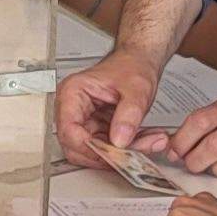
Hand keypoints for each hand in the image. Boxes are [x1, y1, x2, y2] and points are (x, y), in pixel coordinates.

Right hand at [55, 49, 161, 168]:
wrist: (139, 61)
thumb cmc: (131, 66)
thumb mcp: (136, 88)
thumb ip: (129, 114)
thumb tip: (120, 140)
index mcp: (73, 93)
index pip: (69, 131)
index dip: (90, 147)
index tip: (113, 152)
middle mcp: (73, 109)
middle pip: (78, 147)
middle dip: (108, 154)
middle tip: (134, 154)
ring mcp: (84, 121)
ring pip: (94, 152)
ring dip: (122, 154)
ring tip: (147, 143)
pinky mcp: (97, 129)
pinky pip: (107, 148)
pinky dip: (127, 149)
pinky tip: (145, 141)